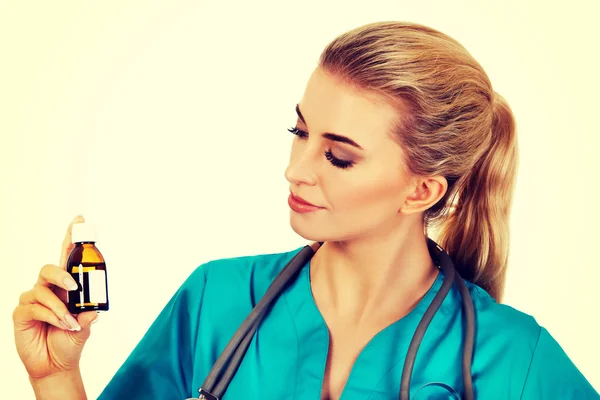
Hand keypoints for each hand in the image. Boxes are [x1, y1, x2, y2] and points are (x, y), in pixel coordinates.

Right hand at [13, 216, 99, 379]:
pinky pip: (35, 307)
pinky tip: (60, 325)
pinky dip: (51, 316)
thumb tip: (94, 310)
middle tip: (76, 287)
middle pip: (48, 268)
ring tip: (70, 323)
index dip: (70, 239)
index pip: (66, 258)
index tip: (79, 219)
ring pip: (42, 290)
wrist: (55, 365)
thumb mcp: (84, 328)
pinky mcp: (22, 313)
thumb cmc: (69, 342)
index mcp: (65, 287)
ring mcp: (33, 300)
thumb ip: (88, 317)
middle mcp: (48, 289)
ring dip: (59, 307)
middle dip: (62, 273)